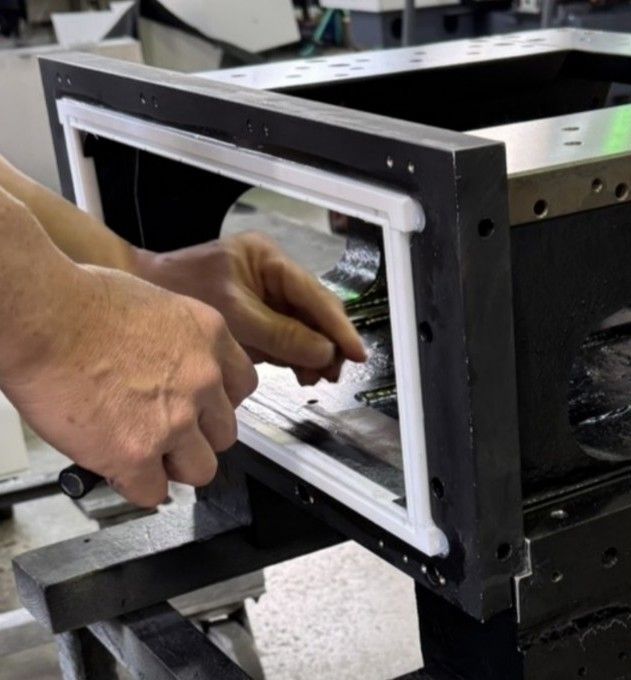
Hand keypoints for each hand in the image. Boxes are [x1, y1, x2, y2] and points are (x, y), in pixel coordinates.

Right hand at [0, 264, 257, 506]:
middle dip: (196, 437)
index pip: (242, 385)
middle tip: (165, 433)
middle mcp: (203, 379)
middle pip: (225, 433)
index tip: (202, 408)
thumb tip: (166, 359)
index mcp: (209, 335)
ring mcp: (175, 420)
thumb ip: (174, 339)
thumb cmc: (76, 301)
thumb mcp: (153, 303)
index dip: (217, 402)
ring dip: (172, 467)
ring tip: (143, 455)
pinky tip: (118, 470)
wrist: (41, 317)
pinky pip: (153, 491)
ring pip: (201, 469)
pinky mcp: (137, 453)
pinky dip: (136, 486)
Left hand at [137, 232, 365, 384]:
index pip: (314, 295)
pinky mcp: (254, 315)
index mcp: (268, 259)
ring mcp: (263, 295)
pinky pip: (285, 336)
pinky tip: (301, 373)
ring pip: (303, 326)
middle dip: (327, 342)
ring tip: (317, 378)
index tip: (356, 352)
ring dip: (313, 353)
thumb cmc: (177, 294)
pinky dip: (295, 355)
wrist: (135, 295)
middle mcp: (271, 274)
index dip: (339, 327)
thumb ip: (282, 334)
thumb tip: (323, 353)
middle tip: (336, 372)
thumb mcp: (234, 315)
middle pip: (314, 311)